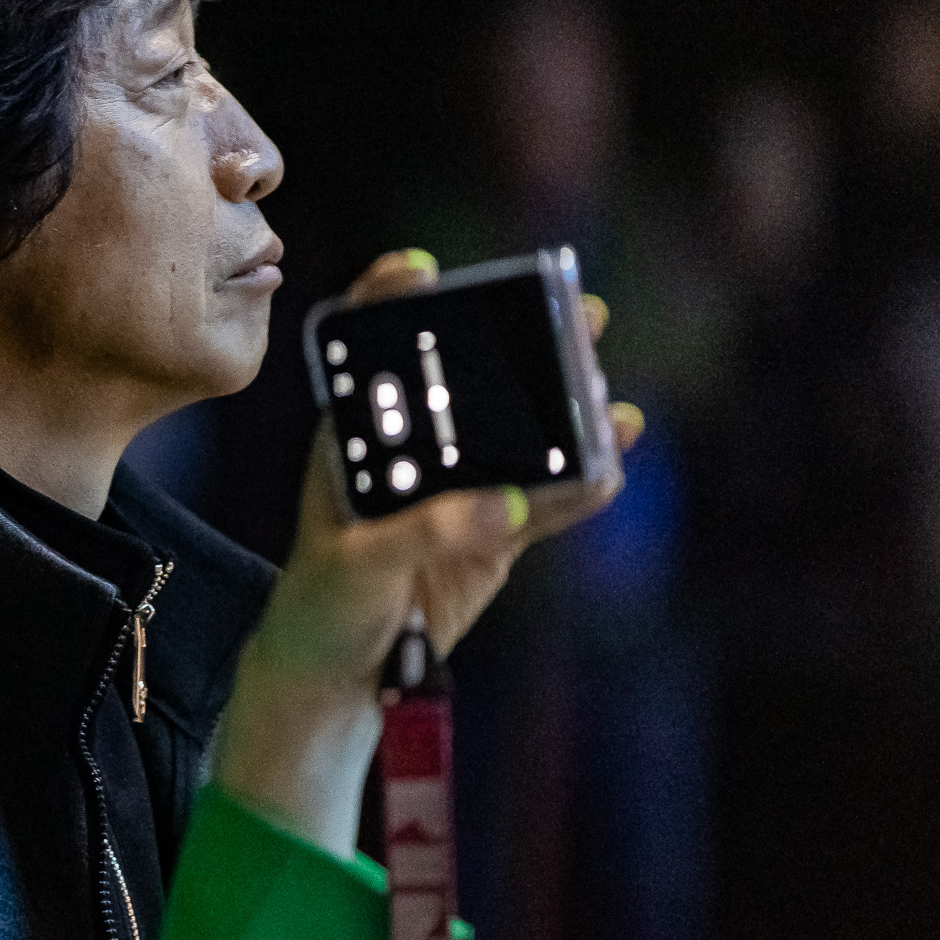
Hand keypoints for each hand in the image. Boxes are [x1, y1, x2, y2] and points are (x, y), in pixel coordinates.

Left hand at [212, 249, 643, 855]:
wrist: (339, 673)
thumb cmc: (322, 605)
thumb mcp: (358, 565)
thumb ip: (426, 533)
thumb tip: (504, 506)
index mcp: (356, 438)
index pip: (370, 354)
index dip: (392, 301)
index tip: (422, 266)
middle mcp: (412, 451)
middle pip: (471, 381)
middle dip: (521, 342)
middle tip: (575, 310)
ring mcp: (459, 490)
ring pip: (521, 434)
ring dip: (564, 404)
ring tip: (601, 372)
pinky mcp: (494, 534)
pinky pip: (547, 500)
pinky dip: (582, 482)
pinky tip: (616, 455)